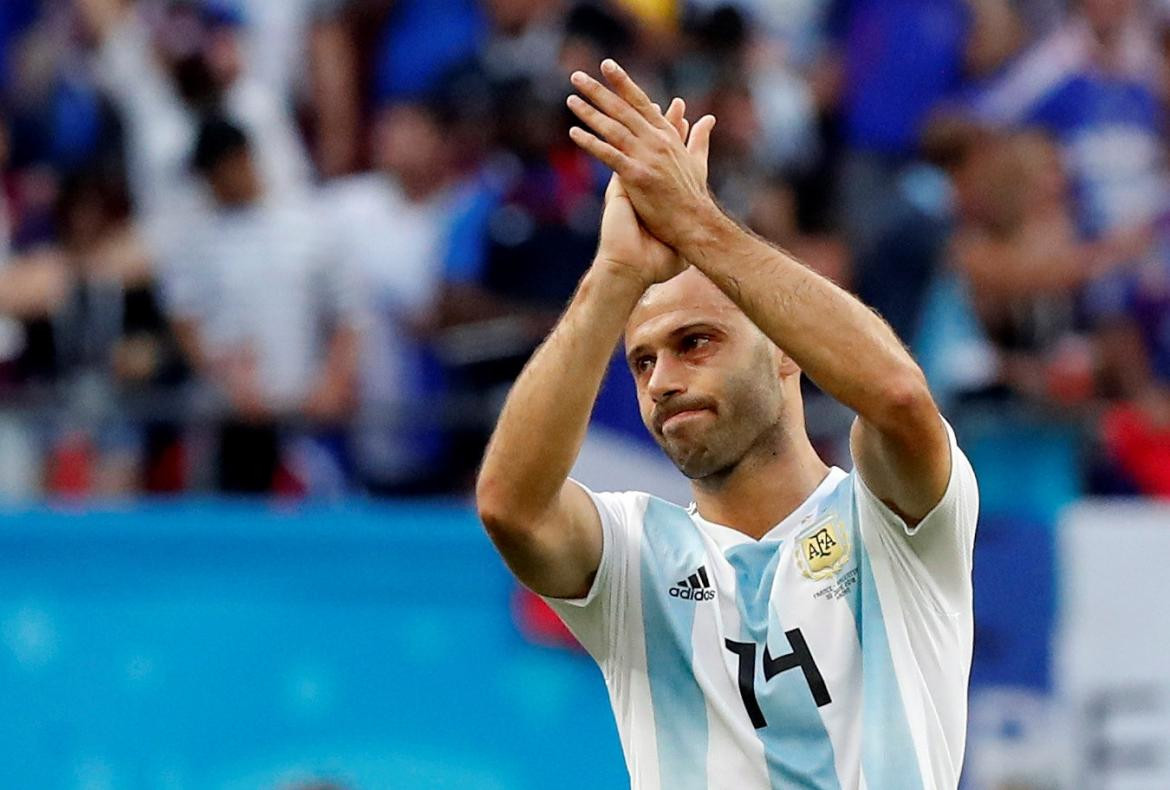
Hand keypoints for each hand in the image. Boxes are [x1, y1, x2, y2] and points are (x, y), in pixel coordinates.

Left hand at [567, 60, 715, 250]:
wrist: (695, 224)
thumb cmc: (694, 196)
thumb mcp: (698, 161)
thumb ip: (699, 138)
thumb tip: (708, 119)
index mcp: (667, 136)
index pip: (641, 103)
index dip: (623, 83)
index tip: (607, 66)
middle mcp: (656, 141)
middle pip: (623, 110)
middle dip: (599, 91)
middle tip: (577, 76)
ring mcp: (647, 157)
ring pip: (613, 128)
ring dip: (589, 113)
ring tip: (571, 100)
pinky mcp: (637, 176)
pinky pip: (609, 155)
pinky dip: (591, 143)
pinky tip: (574, 133)